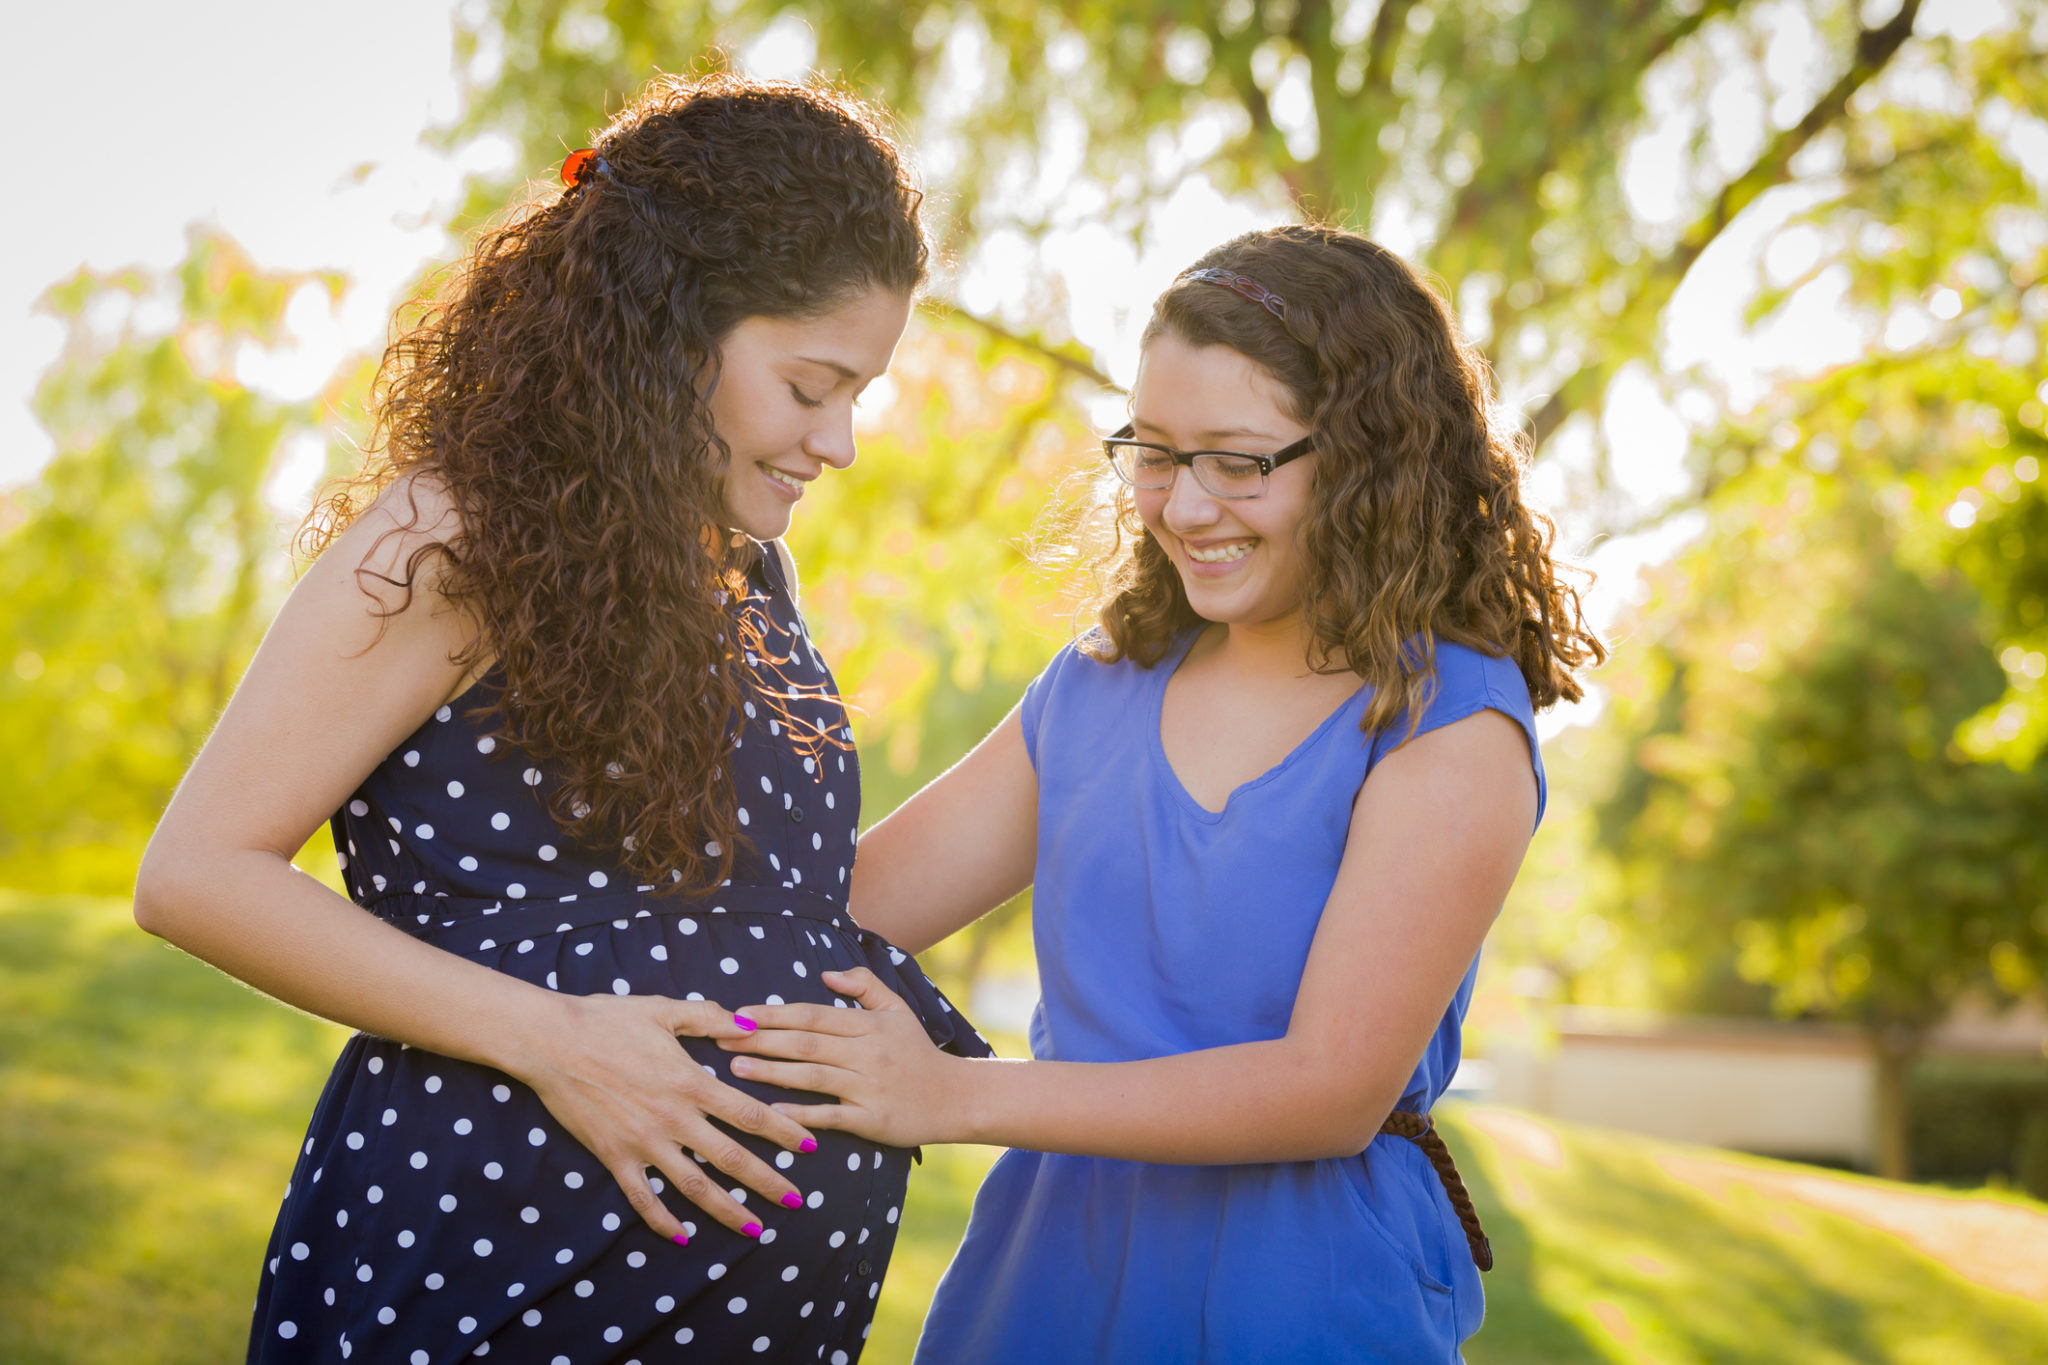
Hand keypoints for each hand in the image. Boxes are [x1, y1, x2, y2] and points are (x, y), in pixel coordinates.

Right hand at [514, 992, 818, 1243]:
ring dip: (726, 1210)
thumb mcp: (664, 1010)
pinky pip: (642, 1197)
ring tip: (753, 1229)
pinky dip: (663, 1220)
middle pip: (731, 1159)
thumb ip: (710, 1018)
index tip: (809, 1148)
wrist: (551, 1041)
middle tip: (795, 1202)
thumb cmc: (608, 1019)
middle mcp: (673, 1119)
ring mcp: (643, 1142)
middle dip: (767, 1183)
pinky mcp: (614, 1157)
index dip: (783, 1132)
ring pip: (693, 1186)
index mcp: (691, 1082)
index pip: (749, 1114)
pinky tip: (683, 1235)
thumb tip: (749, 1025)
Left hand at [718, 967, 966, 1147]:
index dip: (774, 1014)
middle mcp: (867, 1053)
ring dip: (770, 1073)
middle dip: (760, 1040)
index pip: (813, 1015)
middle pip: (805, 1044)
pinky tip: (771, 1112)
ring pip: (812, 1077)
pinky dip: (800, 1114)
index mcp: (868, 1025)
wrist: (955, 1098)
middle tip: (722, 1039)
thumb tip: (825, 972)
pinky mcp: (871, 1119)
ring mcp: (868, 1086)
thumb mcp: (898, 1010)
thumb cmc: (918, 1053)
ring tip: (735, 1069)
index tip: (740, 1014)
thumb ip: (864, 985)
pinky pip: (830, 1115)